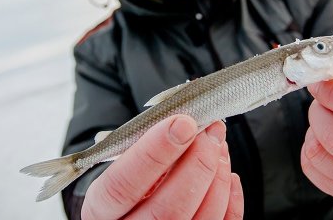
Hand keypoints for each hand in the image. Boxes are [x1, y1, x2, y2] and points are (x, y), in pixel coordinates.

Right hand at [81, 115, 243, 218]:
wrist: (132, 212)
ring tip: (218, 146)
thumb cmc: (129, 181)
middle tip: (210, 131)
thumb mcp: (123, 164)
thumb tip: (186, 122)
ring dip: (217, 176)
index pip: (121, 186)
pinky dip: (230, 200)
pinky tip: (226, 175)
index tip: (182, 123)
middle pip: (167, 209)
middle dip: (197, 163)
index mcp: (101, 210)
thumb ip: (145, 148)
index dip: (154, 153)